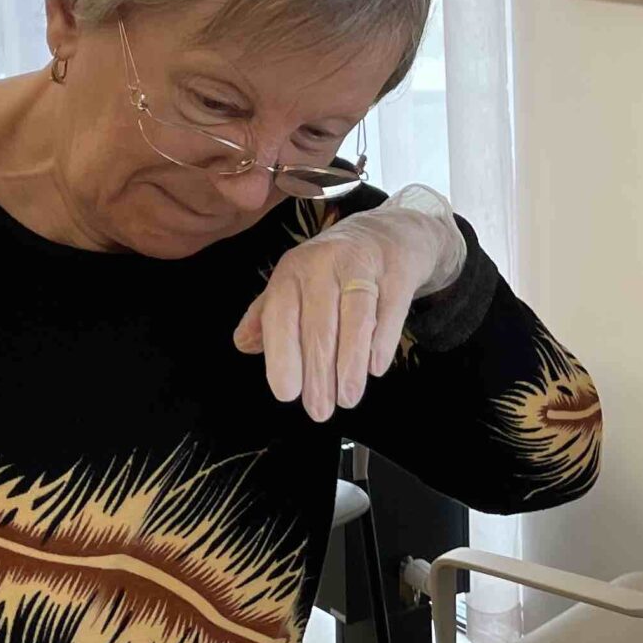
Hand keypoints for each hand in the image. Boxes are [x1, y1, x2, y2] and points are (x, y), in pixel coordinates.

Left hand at [235, 187, 464, 420]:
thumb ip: (268, 314)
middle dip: (318, 374)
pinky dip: (382, 342)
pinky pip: (390, 312)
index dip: (283, 355)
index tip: (287, 393)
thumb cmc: (335, 266)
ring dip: (350, 365)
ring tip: (347, 399)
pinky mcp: (398, 272)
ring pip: (356, 320)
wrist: (390, 232)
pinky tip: (375, 369)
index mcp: (293, 270)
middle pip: (320, 325)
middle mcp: (325, 264)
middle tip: (319, 411)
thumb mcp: (295, 282)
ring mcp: (364, 265)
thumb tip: (243, 344)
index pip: (282, 315)